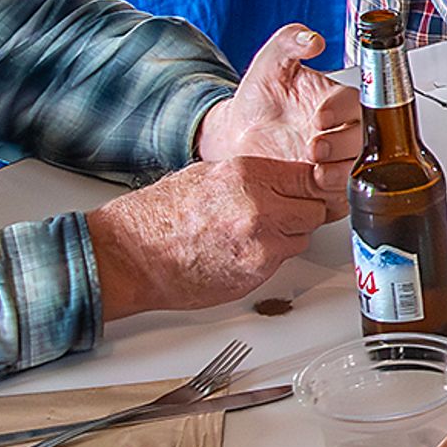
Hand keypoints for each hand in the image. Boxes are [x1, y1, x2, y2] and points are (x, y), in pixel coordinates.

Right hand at [87, 154, 338, 322]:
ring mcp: (261, 241)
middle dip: (301, 212)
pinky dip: (270, 257)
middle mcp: (261, 205)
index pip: (310, 176)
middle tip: (279, 215)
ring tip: (252, 235)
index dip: (308, 186)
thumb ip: (253, 177)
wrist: (132, 255)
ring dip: (287, 236)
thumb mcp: (209, 175)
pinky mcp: (257, 271)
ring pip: (302, 236)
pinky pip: (283, 260)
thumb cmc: (160, 216)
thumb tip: (283, 180)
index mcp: (248, 174)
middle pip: (315, 209)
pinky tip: (242, 252)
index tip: (305, 190)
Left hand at [193, 24, 362, 203]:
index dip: (341, 110)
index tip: (319, 116)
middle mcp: (343, 131)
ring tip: (315, 172)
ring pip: (357, 169)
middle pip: (364, 139)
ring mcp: (338, 161)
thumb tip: (312, 39)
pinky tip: (314, 189)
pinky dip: (333, 195)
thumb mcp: (269, 64)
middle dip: (342, 145)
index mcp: (337, 102)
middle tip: (315, 148)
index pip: (355, 103)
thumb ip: (289, 42)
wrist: (235, 138)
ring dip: (341, 172)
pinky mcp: (329, 188)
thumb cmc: (258, 101)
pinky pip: (344, 195)